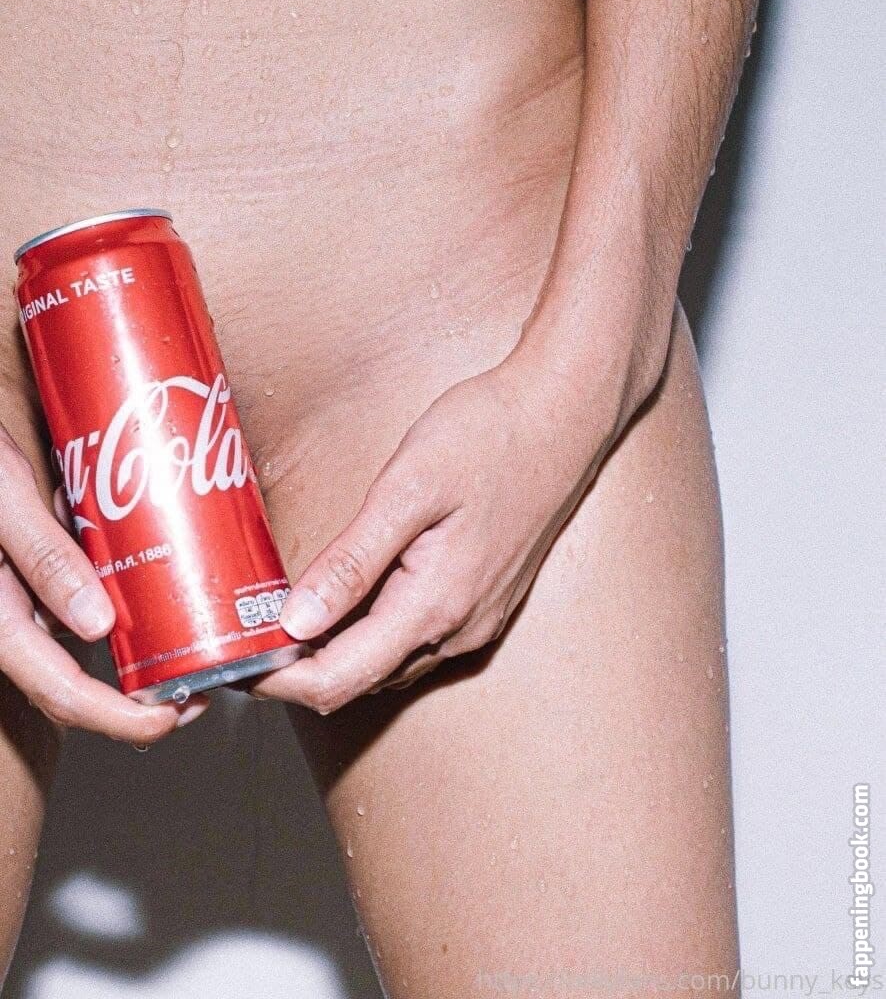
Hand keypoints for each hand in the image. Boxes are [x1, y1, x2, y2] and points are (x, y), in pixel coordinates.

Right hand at [0, 423, 206, 743]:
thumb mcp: (2, 495)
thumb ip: (42, 554)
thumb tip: (97, 628)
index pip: (58, 692)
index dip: (117, 719)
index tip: (170, 719)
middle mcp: (3, 617)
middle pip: (70, 686)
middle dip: (134, 705)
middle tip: (198, 694)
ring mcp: (12, 598)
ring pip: (71, 650)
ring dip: (126, 662)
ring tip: (188, 652)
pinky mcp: (23, 572)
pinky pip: (68, 605)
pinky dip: (110, 612)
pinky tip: (148, 590)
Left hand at [253, 356, 619, 713]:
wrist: (564, 412)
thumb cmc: (490, 435)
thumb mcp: (410, 487)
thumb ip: (353, 559)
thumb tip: (296, 618)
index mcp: (434, 604)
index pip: (337, 680)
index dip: (276, 681)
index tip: (231, 661)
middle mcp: (458, 628)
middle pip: (359, 680)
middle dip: (295, 669)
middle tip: (242, 634)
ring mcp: (477, 618)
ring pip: (388, 664)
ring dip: (333, 652)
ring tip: (279, 616)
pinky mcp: (486, 600)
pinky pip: (415, 641)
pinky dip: (369, 634)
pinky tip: (346, 600)